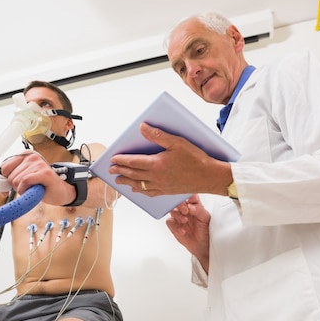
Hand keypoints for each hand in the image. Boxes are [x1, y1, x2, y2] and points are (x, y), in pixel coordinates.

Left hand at [0, 151, 75, 205]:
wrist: (62, 192)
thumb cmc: (43, 186)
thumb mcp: (24, 178)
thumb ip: (11, 177)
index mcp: (25, 155)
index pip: (4, 168)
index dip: (6, 181)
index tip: (13, 186)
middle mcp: (32, 156)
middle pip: (10, 176)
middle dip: (17, 186)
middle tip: (29, 187)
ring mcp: (38, 163)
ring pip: (17, 180)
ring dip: (24, 189)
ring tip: (35, 187)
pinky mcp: (44, 172)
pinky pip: (25, 181)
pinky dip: (26, 189)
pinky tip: (34, 190)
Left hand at [109, 122, 231, 195]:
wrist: (208, 177)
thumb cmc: (196, 159)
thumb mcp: (177, 142)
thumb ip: (158, 136)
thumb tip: (143, 128)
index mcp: (157, 164)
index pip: (133, 162)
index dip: (122, 161)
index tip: (113, 159)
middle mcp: (156, 177)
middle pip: (133, 174)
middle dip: (121, 172)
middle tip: (111, 171)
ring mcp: (161, 186)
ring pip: (139, 185)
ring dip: (127, 183)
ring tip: (119, 181)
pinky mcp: (167, 191)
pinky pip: (149, 193)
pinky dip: (141, 191)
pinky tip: (137, 190)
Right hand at [166, 195, 209, 270]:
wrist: (202, 244)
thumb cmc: (205, 229)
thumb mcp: (206, 219)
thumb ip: (198, 210)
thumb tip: (189, 206)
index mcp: (194, 204)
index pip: (190, 196)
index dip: (189, 196)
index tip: (190, 200)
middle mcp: (185, 209)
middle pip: (179, 202)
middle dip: (181, 205)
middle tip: (185, 210)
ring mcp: (178, 216)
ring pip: (173, 211)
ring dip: (178, 215)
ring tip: (184, 221)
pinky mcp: (173, 225)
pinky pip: (170, 223)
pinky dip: (176, 226)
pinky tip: (182, 231)